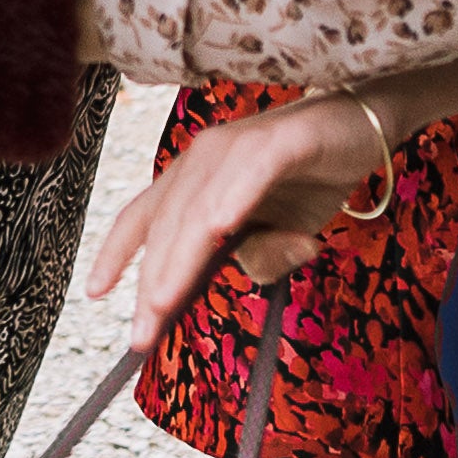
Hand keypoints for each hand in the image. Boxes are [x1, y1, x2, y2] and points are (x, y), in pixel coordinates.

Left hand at [87, 92, 394, 344]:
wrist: (363, 127)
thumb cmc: (311, 178)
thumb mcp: (281, 233)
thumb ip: (260, 256)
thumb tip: (251, 278)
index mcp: (193, 178)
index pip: (143, 217)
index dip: (116, 253)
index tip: (94, 293)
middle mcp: (205, 156)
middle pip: (167, 223)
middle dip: (151, 279)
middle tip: (143, 330)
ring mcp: (239, 145)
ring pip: (200, 206)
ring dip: (180, 255)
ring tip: (163, 299)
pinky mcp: (281, 140)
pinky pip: (251, 171)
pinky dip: (234, 198)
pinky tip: (221, 229)